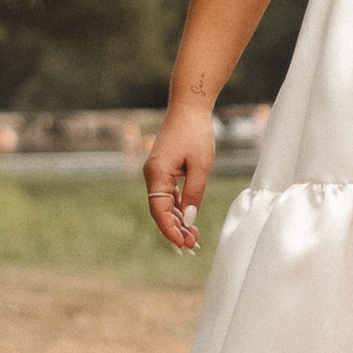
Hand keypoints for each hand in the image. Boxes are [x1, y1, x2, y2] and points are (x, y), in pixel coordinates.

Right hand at [144, 96, 217, 255]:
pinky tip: (189, 220)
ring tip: (193, 237)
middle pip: (160, 210)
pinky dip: (178, 207)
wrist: (189, 106)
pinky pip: (169, 194)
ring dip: (178, 220)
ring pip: (165, 204)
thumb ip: (193, 193)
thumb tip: (189, 219)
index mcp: (156, 174)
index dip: (170, 230)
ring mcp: (157, 173)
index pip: (159, 210)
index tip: (182, 244)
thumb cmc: (195, 133)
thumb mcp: (200, 166)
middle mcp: (152, 175)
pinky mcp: (164, 169)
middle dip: (175, 229)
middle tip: (192, 246)